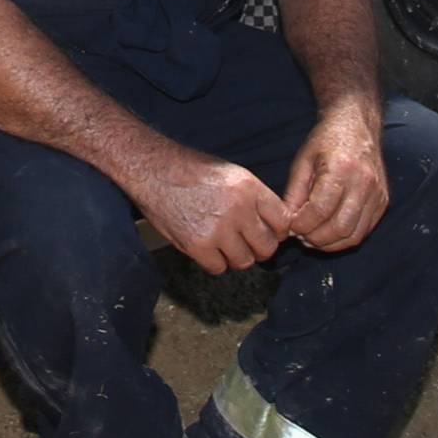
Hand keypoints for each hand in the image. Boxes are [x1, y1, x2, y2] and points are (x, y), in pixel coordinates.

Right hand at [134, 145, 291, 274]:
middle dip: (258, 248)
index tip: (269, 233)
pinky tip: (207, 248)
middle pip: (267, 247)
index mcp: (249, 187)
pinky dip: (214, 262)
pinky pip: (219, 268)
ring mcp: (218, 229)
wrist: (154, 170)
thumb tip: (271, 223)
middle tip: (246, 243)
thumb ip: (253, 197)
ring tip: (224, 244)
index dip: (277, 231)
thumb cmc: (191, 169)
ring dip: (236, 257)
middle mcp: (238, 209)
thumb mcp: (231, 173)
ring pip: (244, 261)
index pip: (283, 221)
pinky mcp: (198, 245)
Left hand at [282, 102, 387, 252]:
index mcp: (342, 168)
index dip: (302, 224)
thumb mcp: (303, 160)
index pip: (320, 209)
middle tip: (301, 237)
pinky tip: (330, 233)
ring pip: (354, 235)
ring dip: (330, 244)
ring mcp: (377, 194)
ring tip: (313, 238)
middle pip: (339, 227)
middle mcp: (364, 182)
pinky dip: (345, 238)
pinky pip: (364, 231)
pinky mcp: (382, 201)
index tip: (291, 227)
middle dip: (316, 239)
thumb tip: (287, 222)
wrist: (356, 124)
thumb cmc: (327, 139)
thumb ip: (294, 193)